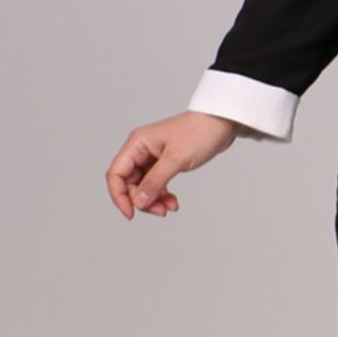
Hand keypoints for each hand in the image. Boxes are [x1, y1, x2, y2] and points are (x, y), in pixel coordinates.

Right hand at [106, 110, 239, 219]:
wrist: (221, 122)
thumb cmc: (199, 132)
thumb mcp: (176, 159)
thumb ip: (155, 181)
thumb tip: (138, 201)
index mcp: (137, 144)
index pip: (116, 174)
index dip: (119, 196)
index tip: (131, 213)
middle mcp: (141, 150)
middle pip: (129, 183)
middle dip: (142, 200)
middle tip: (160, 211)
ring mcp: (152, 156)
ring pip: (143, 186)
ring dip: (153, 200)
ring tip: (170, 207)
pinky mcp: (164, 162)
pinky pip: (156, 183)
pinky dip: (162, 194)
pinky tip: (173, 202)